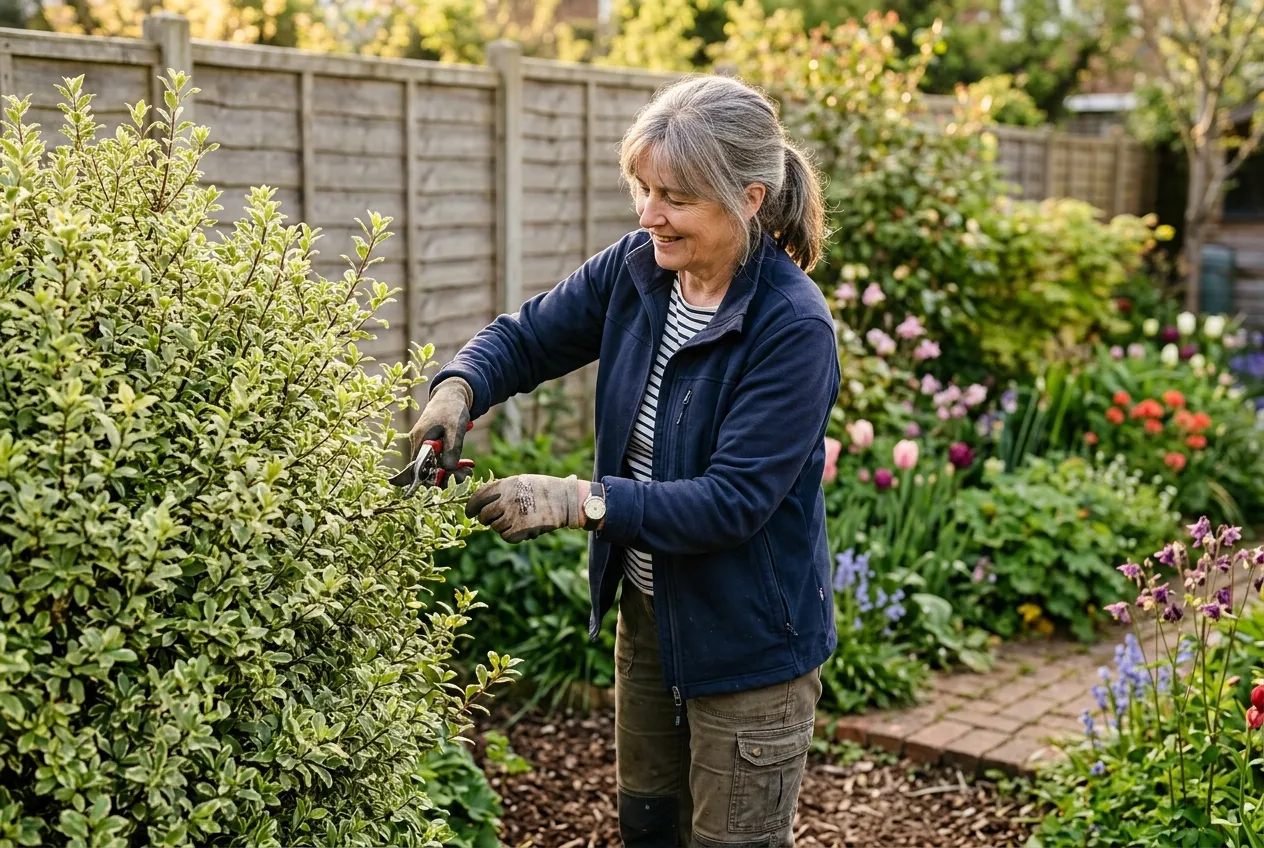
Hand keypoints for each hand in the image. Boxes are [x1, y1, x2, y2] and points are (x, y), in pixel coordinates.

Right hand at [408, 378, 472, 484]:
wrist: (452, 394)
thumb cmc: (453, 409)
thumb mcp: (456, 428)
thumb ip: (452, 449)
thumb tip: (447, 469)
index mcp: (420, 440)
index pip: (418, 469)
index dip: (432, 479)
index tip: (452, 478)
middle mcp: (418, 444)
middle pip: (426, 470)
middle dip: (447, 475)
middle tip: (467, 473)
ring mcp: (422, 444)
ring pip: (433, 466)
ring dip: (451, 470)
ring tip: (468, 467)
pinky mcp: (430, 444)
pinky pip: (437, 459)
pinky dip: (450, 463)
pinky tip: (464, 464)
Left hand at [465, 474, 581, 542]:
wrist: (565, 500)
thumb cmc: (544, 489)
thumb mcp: (521, 481)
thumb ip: (502, 489)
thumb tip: (482, 501)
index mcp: (505, 485)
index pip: (479, 497)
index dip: (471, 507)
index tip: (470, 513)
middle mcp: (506, 500)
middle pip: (485, 515)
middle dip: (486, 519)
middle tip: (492, 520)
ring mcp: (513, 516)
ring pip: (495, 527)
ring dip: (502, 526)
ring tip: (516, 520)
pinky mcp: (520, 530)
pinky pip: (506, 536)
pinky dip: (511, 535)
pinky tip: (522, 528)